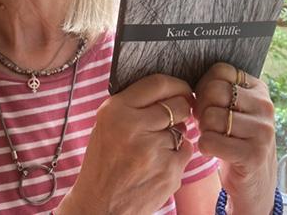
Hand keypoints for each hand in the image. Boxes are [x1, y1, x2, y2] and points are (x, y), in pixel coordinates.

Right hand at [59, 74, 194, 213]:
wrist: (101, 204)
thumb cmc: (103, 162)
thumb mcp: (105, 125)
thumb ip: (133, 106)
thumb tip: (171, 92)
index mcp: (114, 110)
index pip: (158, 83)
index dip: (177, 85)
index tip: (182, 90)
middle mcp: (133, 126)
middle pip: (178, 105)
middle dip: (181, 110)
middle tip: (173, 118)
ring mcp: (153, 150)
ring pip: (182, 130)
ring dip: (175, 136)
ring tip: (153, 149)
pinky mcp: (169, 170)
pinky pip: (185, 152)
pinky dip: (176, 155)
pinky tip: (157, 164)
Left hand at [195, 63, 276, 214]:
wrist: (254, 182)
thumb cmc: (234, 138)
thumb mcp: (233, 109)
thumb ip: (218, 91)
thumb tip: (185, 82)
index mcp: (259, 89)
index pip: (220, 71)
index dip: (204, 87)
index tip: (208, 104)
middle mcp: (265, 106)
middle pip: (213, 91)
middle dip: (201, 109)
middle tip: (208, 124)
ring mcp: (262, 130)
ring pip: (210, 116)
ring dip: (204, 130)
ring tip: (215, 138)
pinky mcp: (254, 154)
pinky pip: (210, 141)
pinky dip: (204, 147)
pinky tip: (215, 151)